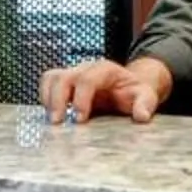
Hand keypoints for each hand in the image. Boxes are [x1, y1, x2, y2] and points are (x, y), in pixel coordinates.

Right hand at [40, 56, 175, 125]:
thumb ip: (145, 104)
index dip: (81, 99)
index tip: (80, 120)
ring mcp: (74, 73)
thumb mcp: (146, 96)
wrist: (129, 85)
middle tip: (57, 123)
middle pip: (64, 77)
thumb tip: (142, 116)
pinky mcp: (66, 81)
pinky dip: (46, 97)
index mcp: (105, 69)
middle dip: (58, 100)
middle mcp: (86, 68)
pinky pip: (48, 83)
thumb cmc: (135, 91)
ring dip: (48, 98)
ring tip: (52, 120)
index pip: (87, 79)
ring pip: (52, 77)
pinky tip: (52, 115)